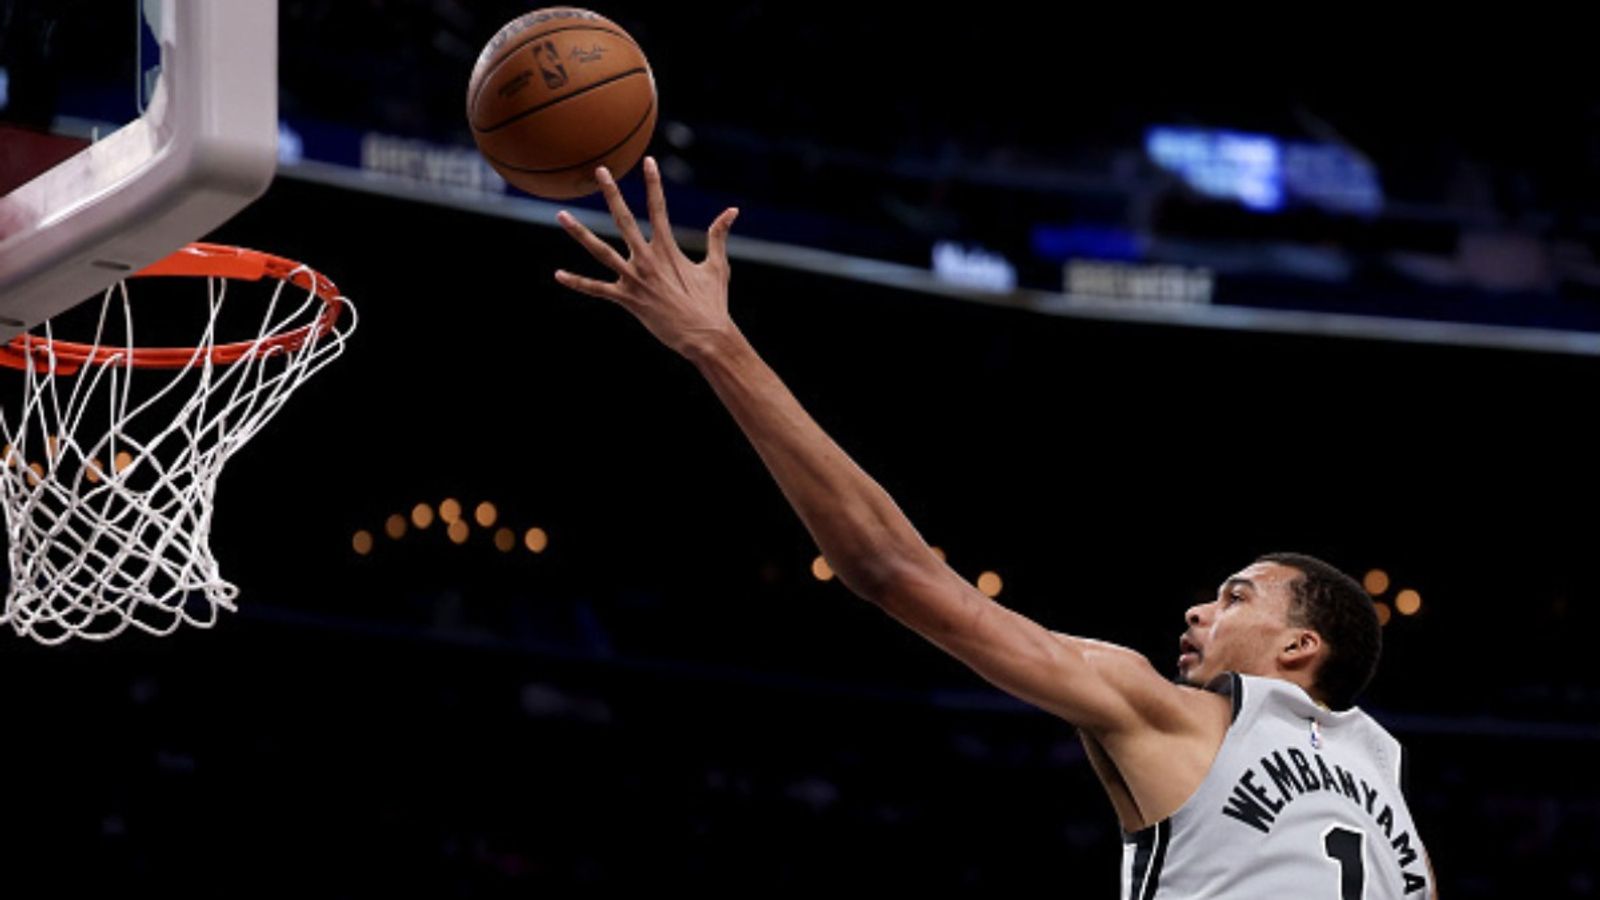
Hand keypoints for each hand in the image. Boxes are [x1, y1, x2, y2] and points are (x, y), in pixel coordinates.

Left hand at [554, 156, 740, 358]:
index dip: (654, 183)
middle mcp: (648, 259)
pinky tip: (558, 275)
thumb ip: (718, 235)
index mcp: (668, 249)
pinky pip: (597, 289)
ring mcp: (634, 279)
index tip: (648, 161)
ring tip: (561, 215)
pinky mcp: (627, 299)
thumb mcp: (717, 266)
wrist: (704, 336)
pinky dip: (577, 282)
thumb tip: (733, 210)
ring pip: (600, 251)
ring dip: (580, 232)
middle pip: (624, 220)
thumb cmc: (712, 303)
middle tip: (600, 171)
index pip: (659, 208)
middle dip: (612, 193)